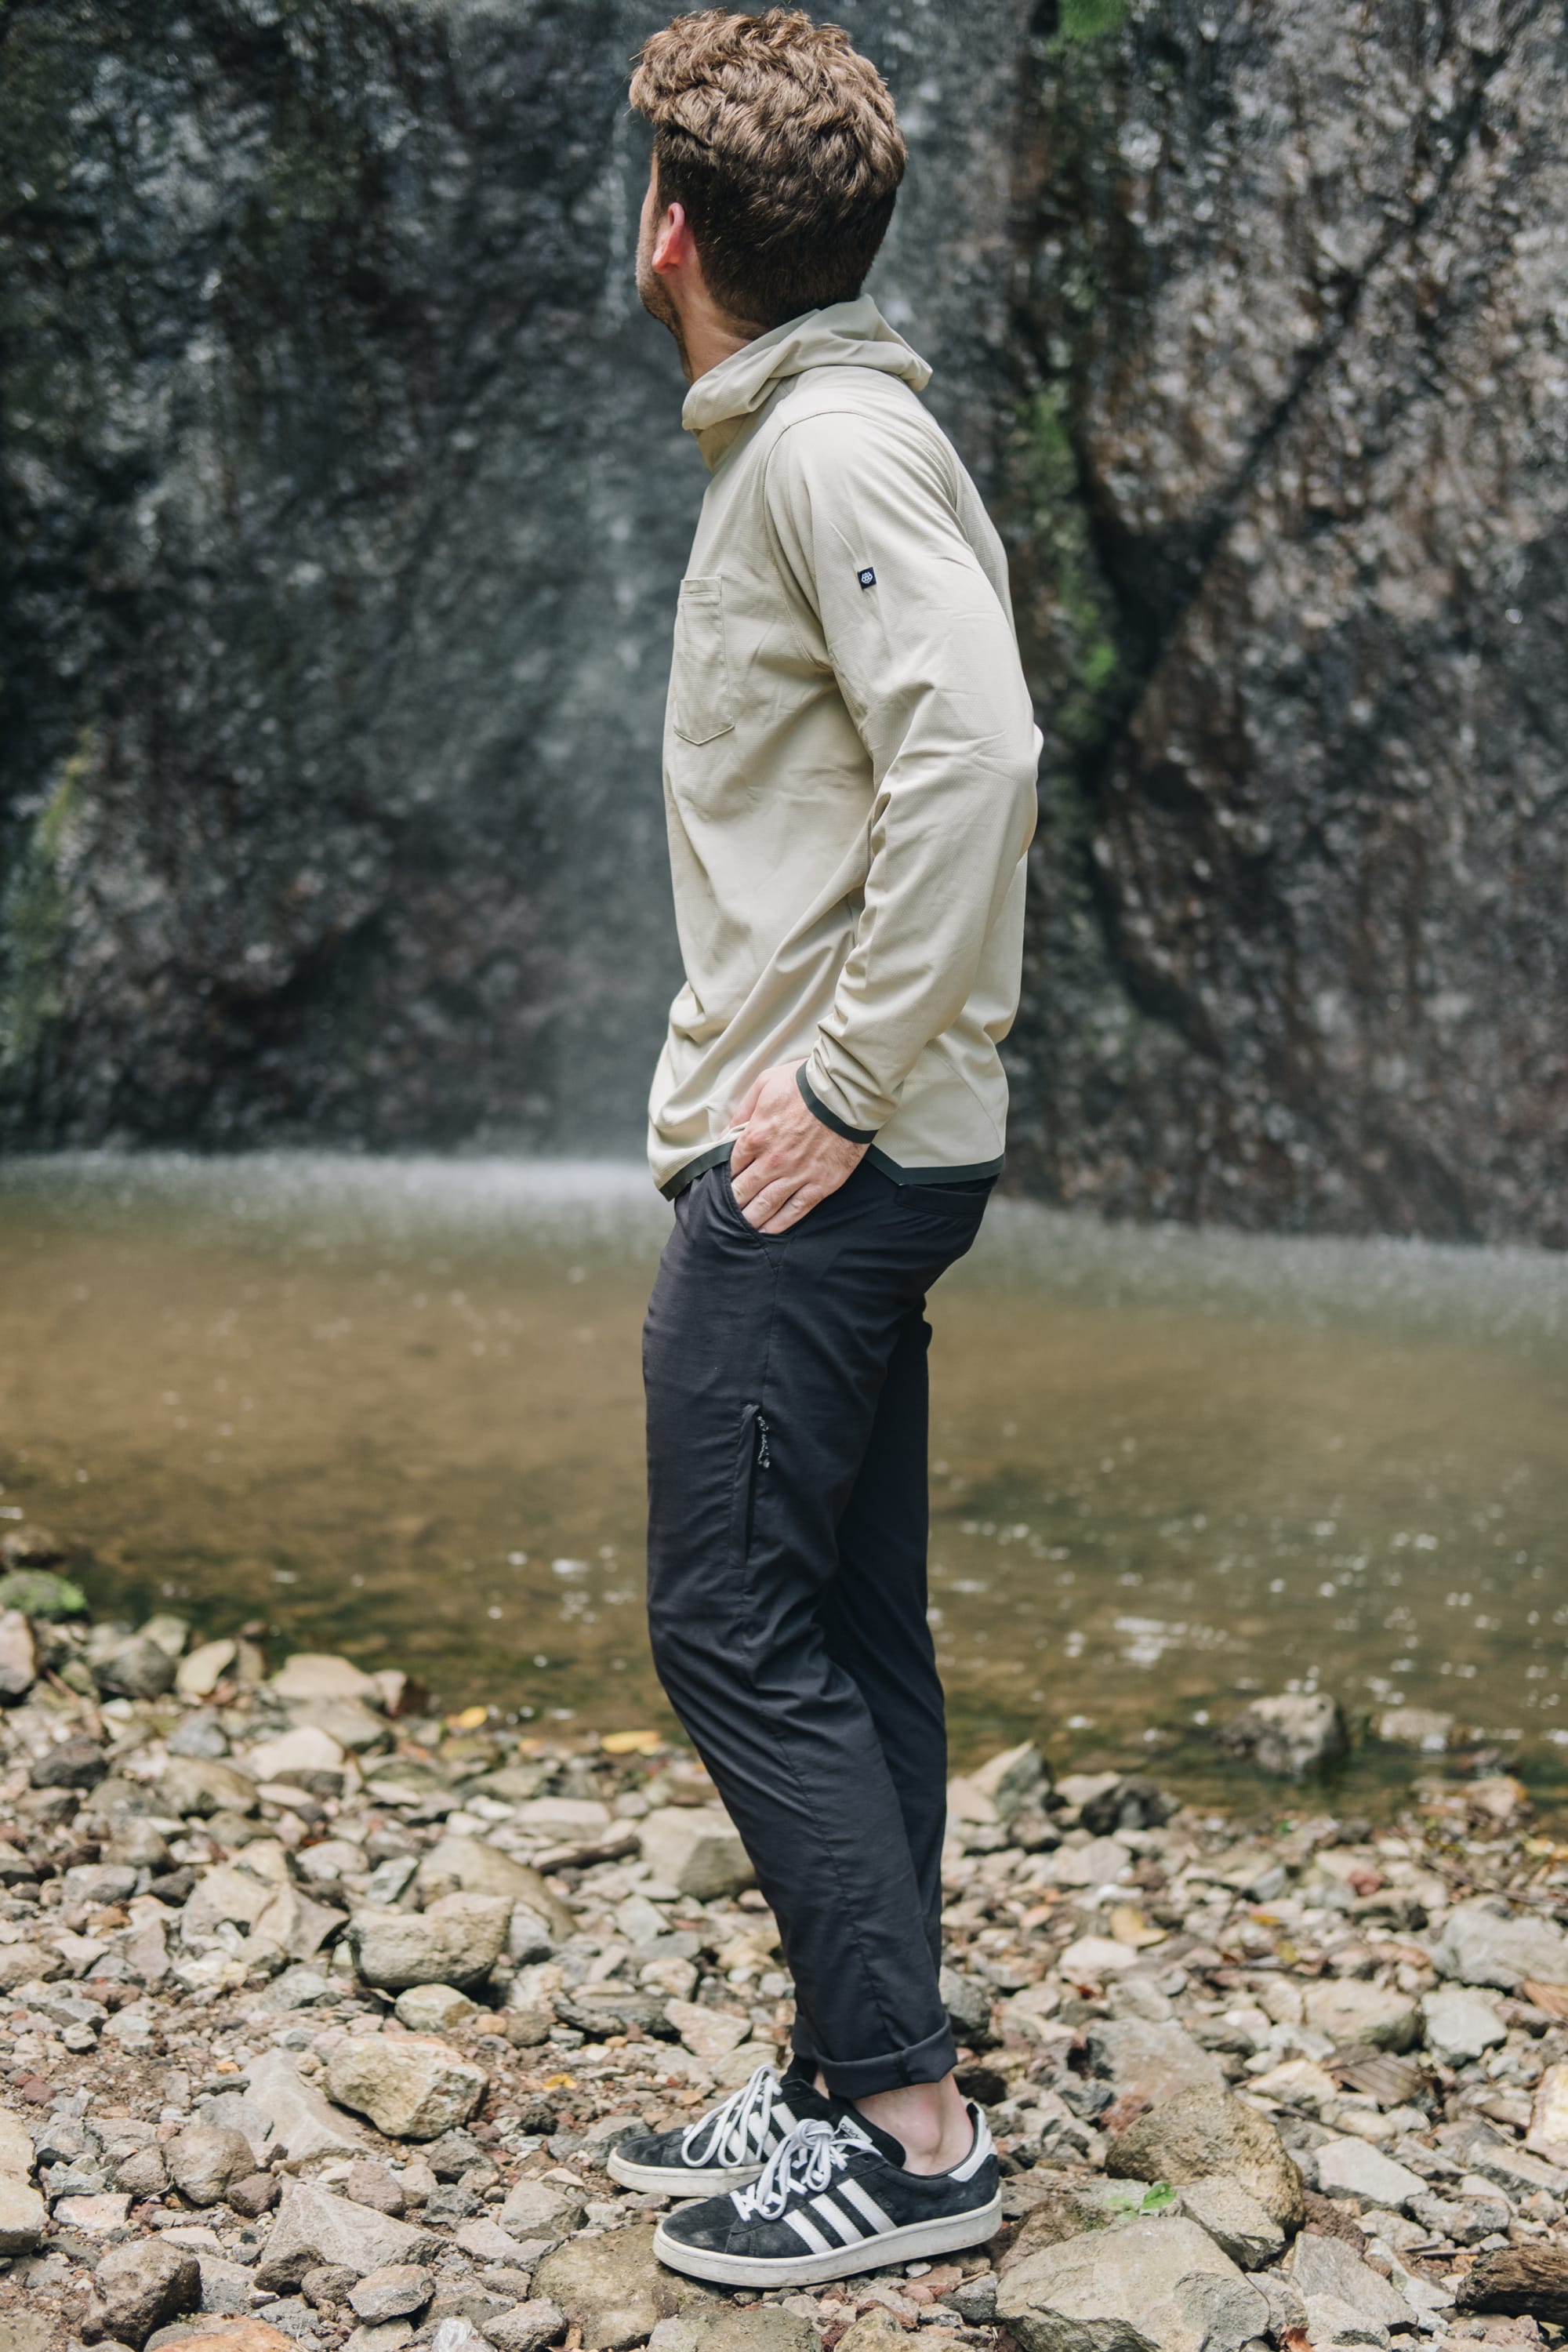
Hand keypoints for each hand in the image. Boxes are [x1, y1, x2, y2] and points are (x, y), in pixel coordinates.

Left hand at [728, 1061, 866, 1233]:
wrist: (846, 1093)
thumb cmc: (806, 1083)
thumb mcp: (764, 1084)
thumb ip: (743, 1110)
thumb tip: (726, 1133)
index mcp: (756, 1137)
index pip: (732, 1166)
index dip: (725, 1177)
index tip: (722, 1185)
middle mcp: (772, 1161)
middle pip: (743, 1191)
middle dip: (732, 1204)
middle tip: (725, 1213)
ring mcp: (797, 1175)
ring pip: (766, 1205)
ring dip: (751, 1218)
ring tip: (741, 1228)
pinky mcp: (820, 1184)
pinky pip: (796, 1210)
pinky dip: (780, 1223)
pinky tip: (769, 1231)